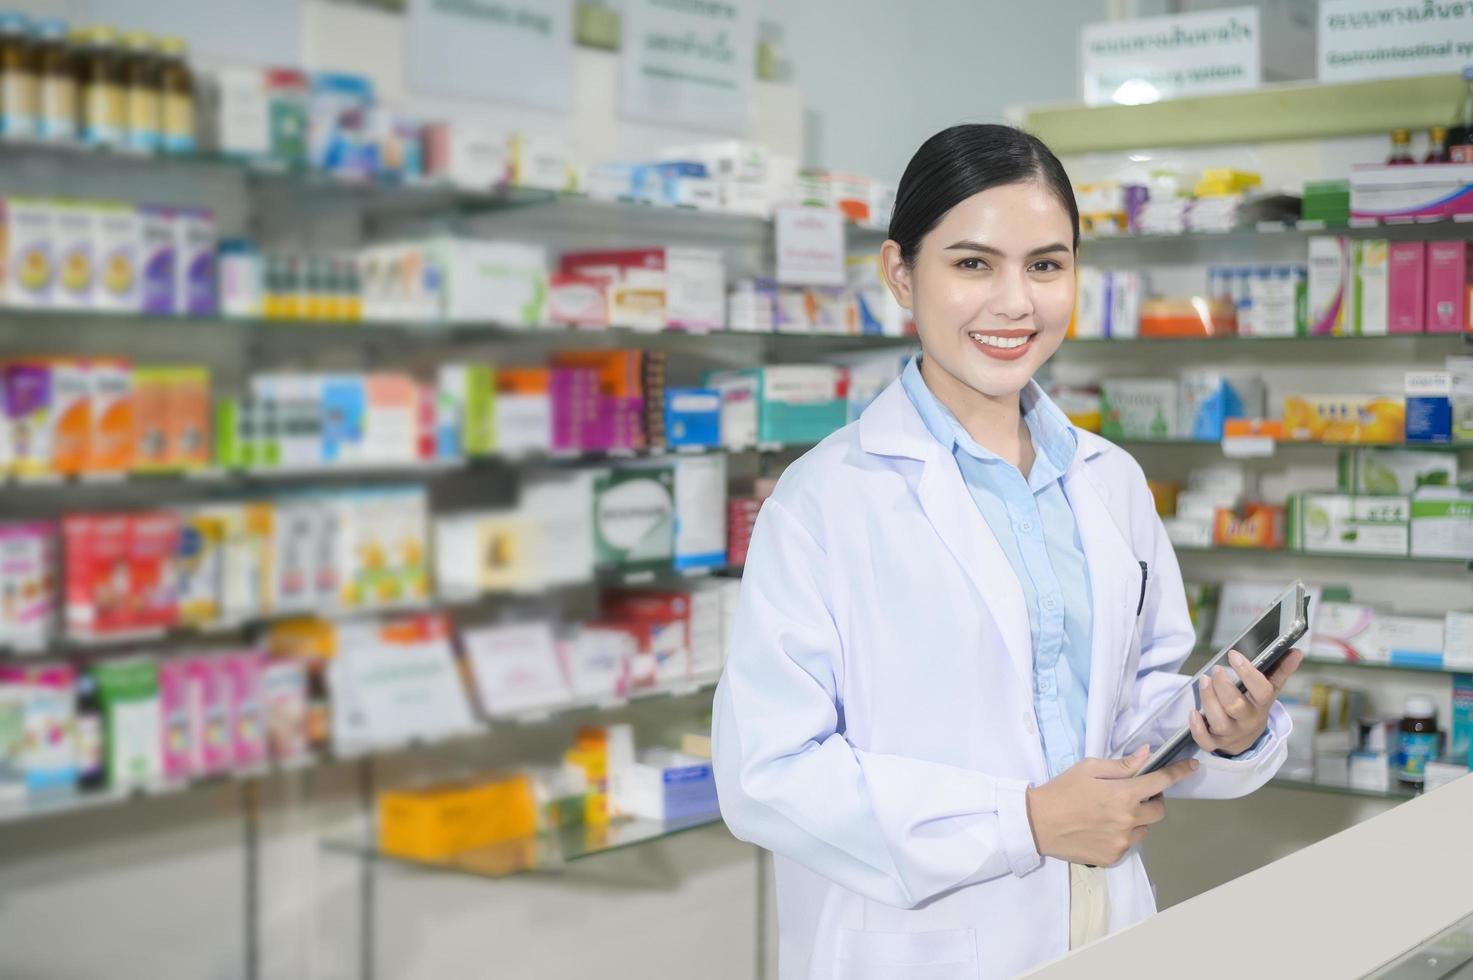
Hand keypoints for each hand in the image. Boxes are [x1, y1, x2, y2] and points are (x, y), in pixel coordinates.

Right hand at [1024, 746, 1198, 866]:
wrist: (1037, 823)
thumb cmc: (1062, 790)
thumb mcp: (1088, 768)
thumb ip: (1121, 765)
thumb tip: (1147, 754)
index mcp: (1123, 794)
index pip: (1161, 782)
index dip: (1179, 773)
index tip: (1192, 767)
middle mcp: (1128, 820)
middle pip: (1159, 811)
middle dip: (1151, 801)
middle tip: (1131, 795)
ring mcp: (1122, 842)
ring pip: (1144, 829)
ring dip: (1136, 819)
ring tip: (1111, 814)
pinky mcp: (1113, 858)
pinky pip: (1128, 844)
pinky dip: (1121, 835)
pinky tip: (1100, 829)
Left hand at [1188, 647, 1303, 756]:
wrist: (1248, 737)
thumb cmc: (1255, 705)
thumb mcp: (1270, 689)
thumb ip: (1281, 670)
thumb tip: (1296, 652)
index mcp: (1262, 704)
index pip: (1262, 690)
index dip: (1248, 672)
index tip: (1234, 655)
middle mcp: (1247, 720)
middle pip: (1235, 706)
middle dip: (1222, 686)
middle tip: (1215, 669)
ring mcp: (1231, 733)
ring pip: (1218, 721)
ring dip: (1208, 699)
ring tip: (1204, 680)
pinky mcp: (1216, 743)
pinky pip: (1205, 741)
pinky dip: (1197, 728)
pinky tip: (1193, 712)